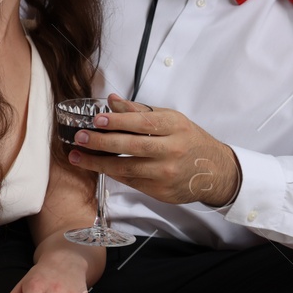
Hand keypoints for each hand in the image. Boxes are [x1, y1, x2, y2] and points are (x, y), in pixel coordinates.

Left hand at [68, 95, 241, 206]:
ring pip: (127, 168)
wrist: (215, 172)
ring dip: (98, 163)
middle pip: (132, 146)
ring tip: (77, 156)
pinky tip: (96, 166)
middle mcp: (172, 150)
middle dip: (102, 142)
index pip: (143, 123)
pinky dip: (111, 173)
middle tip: (80, 138)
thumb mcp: (171, 120)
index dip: (118, 121)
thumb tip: (112, 100)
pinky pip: (130, 181)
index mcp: (175, 127)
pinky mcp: (161, 191)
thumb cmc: (189, 141)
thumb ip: (139, 110)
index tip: (97, 120)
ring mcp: (167, 173)